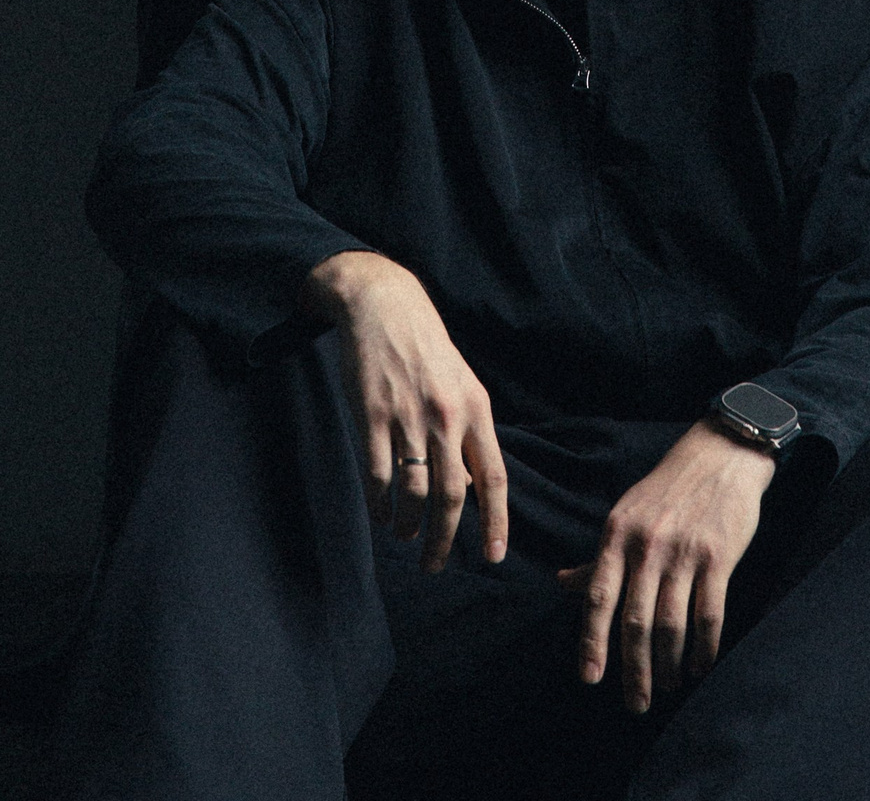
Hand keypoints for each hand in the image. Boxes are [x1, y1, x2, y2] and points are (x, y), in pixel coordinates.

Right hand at [303, 249, 506, 572]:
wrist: (384, 305)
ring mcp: (409, 416)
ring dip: (408, 526)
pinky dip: (380, 505)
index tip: (494, 555)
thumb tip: (469, 486)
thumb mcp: (460, 383)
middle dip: (445, 541)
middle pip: (452, 496)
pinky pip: (379, 475)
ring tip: (403, 536)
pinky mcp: (373, 416)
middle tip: (435, 566)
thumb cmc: (426, 348)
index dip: (496, 520)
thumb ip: (467, 433)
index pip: (494, 476)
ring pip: (414, 492)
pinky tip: (380, 514)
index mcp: (475, 408)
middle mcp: (446, 415)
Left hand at [557, 421, 772, 711]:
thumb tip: (562, 583)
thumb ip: (598, 556)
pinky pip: (709, 613)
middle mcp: (647, 544)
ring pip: (671, 623)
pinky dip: (704, 647)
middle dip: (634, 669)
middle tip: (636, 704)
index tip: (589, 678)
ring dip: (668, 664)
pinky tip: (700, 667)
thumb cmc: (666, 490)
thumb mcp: (625, 515)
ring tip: (668, 686)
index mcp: (617, 534)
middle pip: (635, 620)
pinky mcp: (718, 556)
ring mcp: (683, 551)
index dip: (592, 640)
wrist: (719, 455)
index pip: (598, 596)